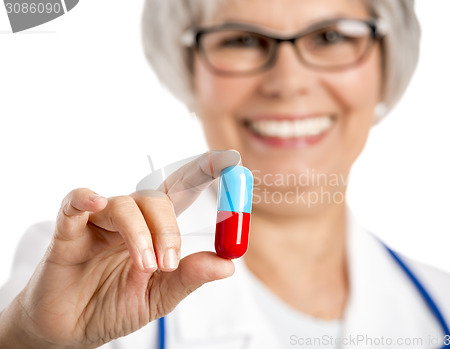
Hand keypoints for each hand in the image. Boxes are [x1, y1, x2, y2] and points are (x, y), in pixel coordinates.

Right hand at [0, 150, 240, 348]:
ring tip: (144, 267)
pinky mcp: (68, 232)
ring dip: (139, 233)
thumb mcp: (160, 296)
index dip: (203, 172)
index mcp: (154, 230)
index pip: (182, 192)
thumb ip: (190, 277)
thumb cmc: (114, 306)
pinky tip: (97, 204)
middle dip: (168, 227)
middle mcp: (130, 220)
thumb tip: (228, 264)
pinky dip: (86, 199)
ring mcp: (99, 223)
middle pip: (155, 198)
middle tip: (169, 262)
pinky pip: (74, 203)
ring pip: (124, 204)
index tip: (229, 158)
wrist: (72, 331)